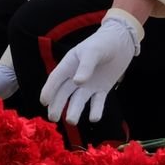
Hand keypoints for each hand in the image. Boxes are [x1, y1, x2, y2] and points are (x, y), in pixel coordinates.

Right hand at [39, 9, 142, 125]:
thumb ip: (86, 66)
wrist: (121, 43)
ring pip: (78, 100)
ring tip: (72, 121)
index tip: (43, 102)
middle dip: (58, 105)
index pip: (55, 79)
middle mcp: (75, 77)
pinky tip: (94, 118)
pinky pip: (97, 102)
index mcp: (69, 65)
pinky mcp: (101, 90)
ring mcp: (88, 85)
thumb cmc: (103, 43)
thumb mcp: (93, 51)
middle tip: (53, 118)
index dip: (48, 90)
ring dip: (74, 111)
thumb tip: (77, 82)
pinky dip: (95, 110)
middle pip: (64, 93)